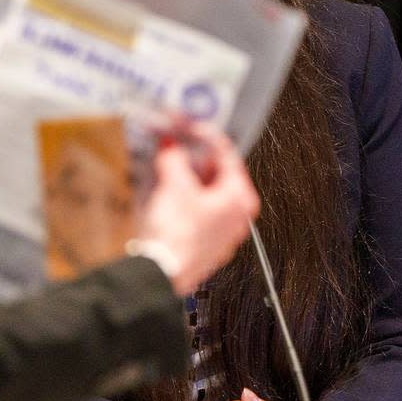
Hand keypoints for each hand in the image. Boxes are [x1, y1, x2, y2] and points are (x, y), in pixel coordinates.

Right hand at [136, 125, 258, 295]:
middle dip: (194, 159)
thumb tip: (172, 146)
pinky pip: (196, 212)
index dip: (206, 137)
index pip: (228, 156)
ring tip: (168, 166)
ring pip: (205, 194)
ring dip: (186, 178)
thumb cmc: (177, 238)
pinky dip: (182, 198)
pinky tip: (165, 193)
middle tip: (177, 144)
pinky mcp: (203, 244)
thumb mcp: (174, 184)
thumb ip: (174, 158)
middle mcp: (237, 218)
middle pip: (217, 176)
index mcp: (241, 200)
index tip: (190, 128)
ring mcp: (221, 233)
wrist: (160, 272)